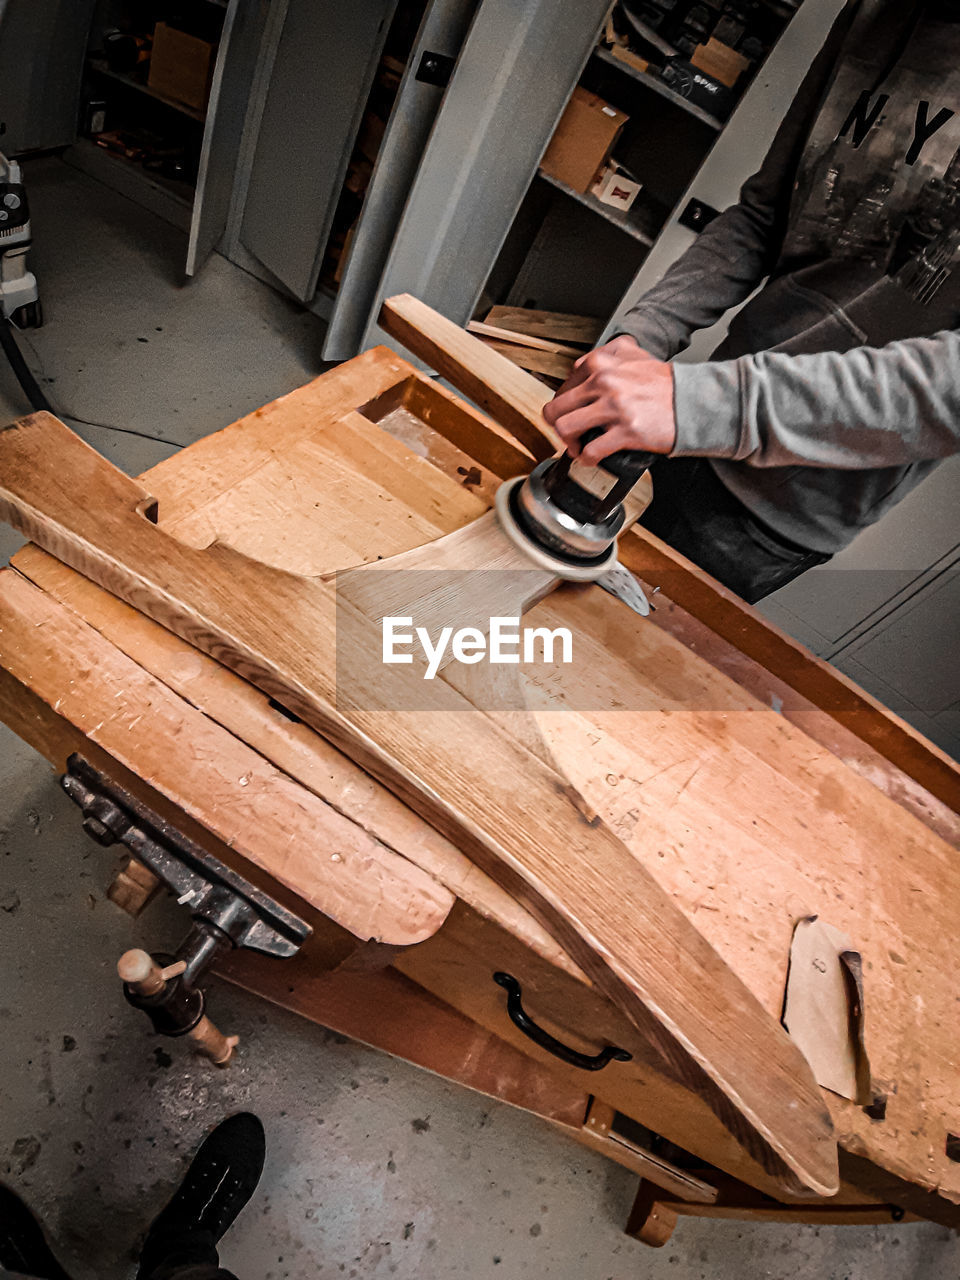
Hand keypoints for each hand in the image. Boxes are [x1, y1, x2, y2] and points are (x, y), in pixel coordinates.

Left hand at [542, 335, 675, 465]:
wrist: (693, 402)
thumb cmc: (665, 385)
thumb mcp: (634, 355)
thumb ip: (607, 355)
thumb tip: (582, 366)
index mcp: (601, 363)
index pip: (563, 387)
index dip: (564, 406)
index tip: (572, 415)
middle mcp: (603, 381)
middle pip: (556, 409)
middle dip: (559, 426)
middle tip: (570, 434)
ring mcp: (613, 406)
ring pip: (565, 428)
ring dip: (569, 443)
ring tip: (579, 447)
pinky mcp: (625, 430)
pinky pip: (590, 451)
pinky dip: (587, 459)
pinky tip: (592, 458)